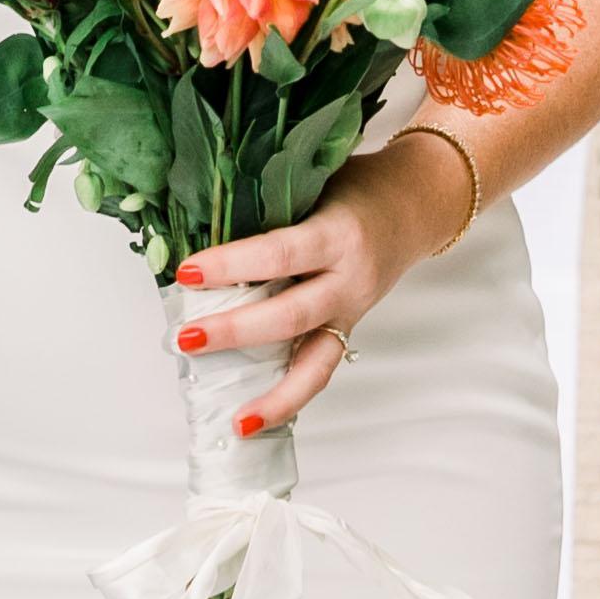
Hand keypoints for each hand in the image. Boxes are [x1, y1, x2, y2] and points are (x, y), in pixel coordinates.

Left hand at [172, 124, 474, 434]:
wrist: (414, 206)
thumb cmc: (355, 188)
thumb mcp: (316, 179)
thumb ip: (270, 202)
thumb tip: (195, 219)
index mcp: (338, 234)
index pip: (280, 253)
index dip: (233, 265)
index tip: (187, 273)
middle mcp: (349, 279)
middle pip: (291, 316)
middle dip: (236, 332)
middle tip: (185, 337)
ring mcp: (351, 311)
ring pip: (316, 364)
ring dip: (272, 393)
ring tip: (235, 418)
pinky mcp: (347, 330)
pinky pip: (320, 371)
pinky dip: (288, 399)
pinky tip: (254, 419)